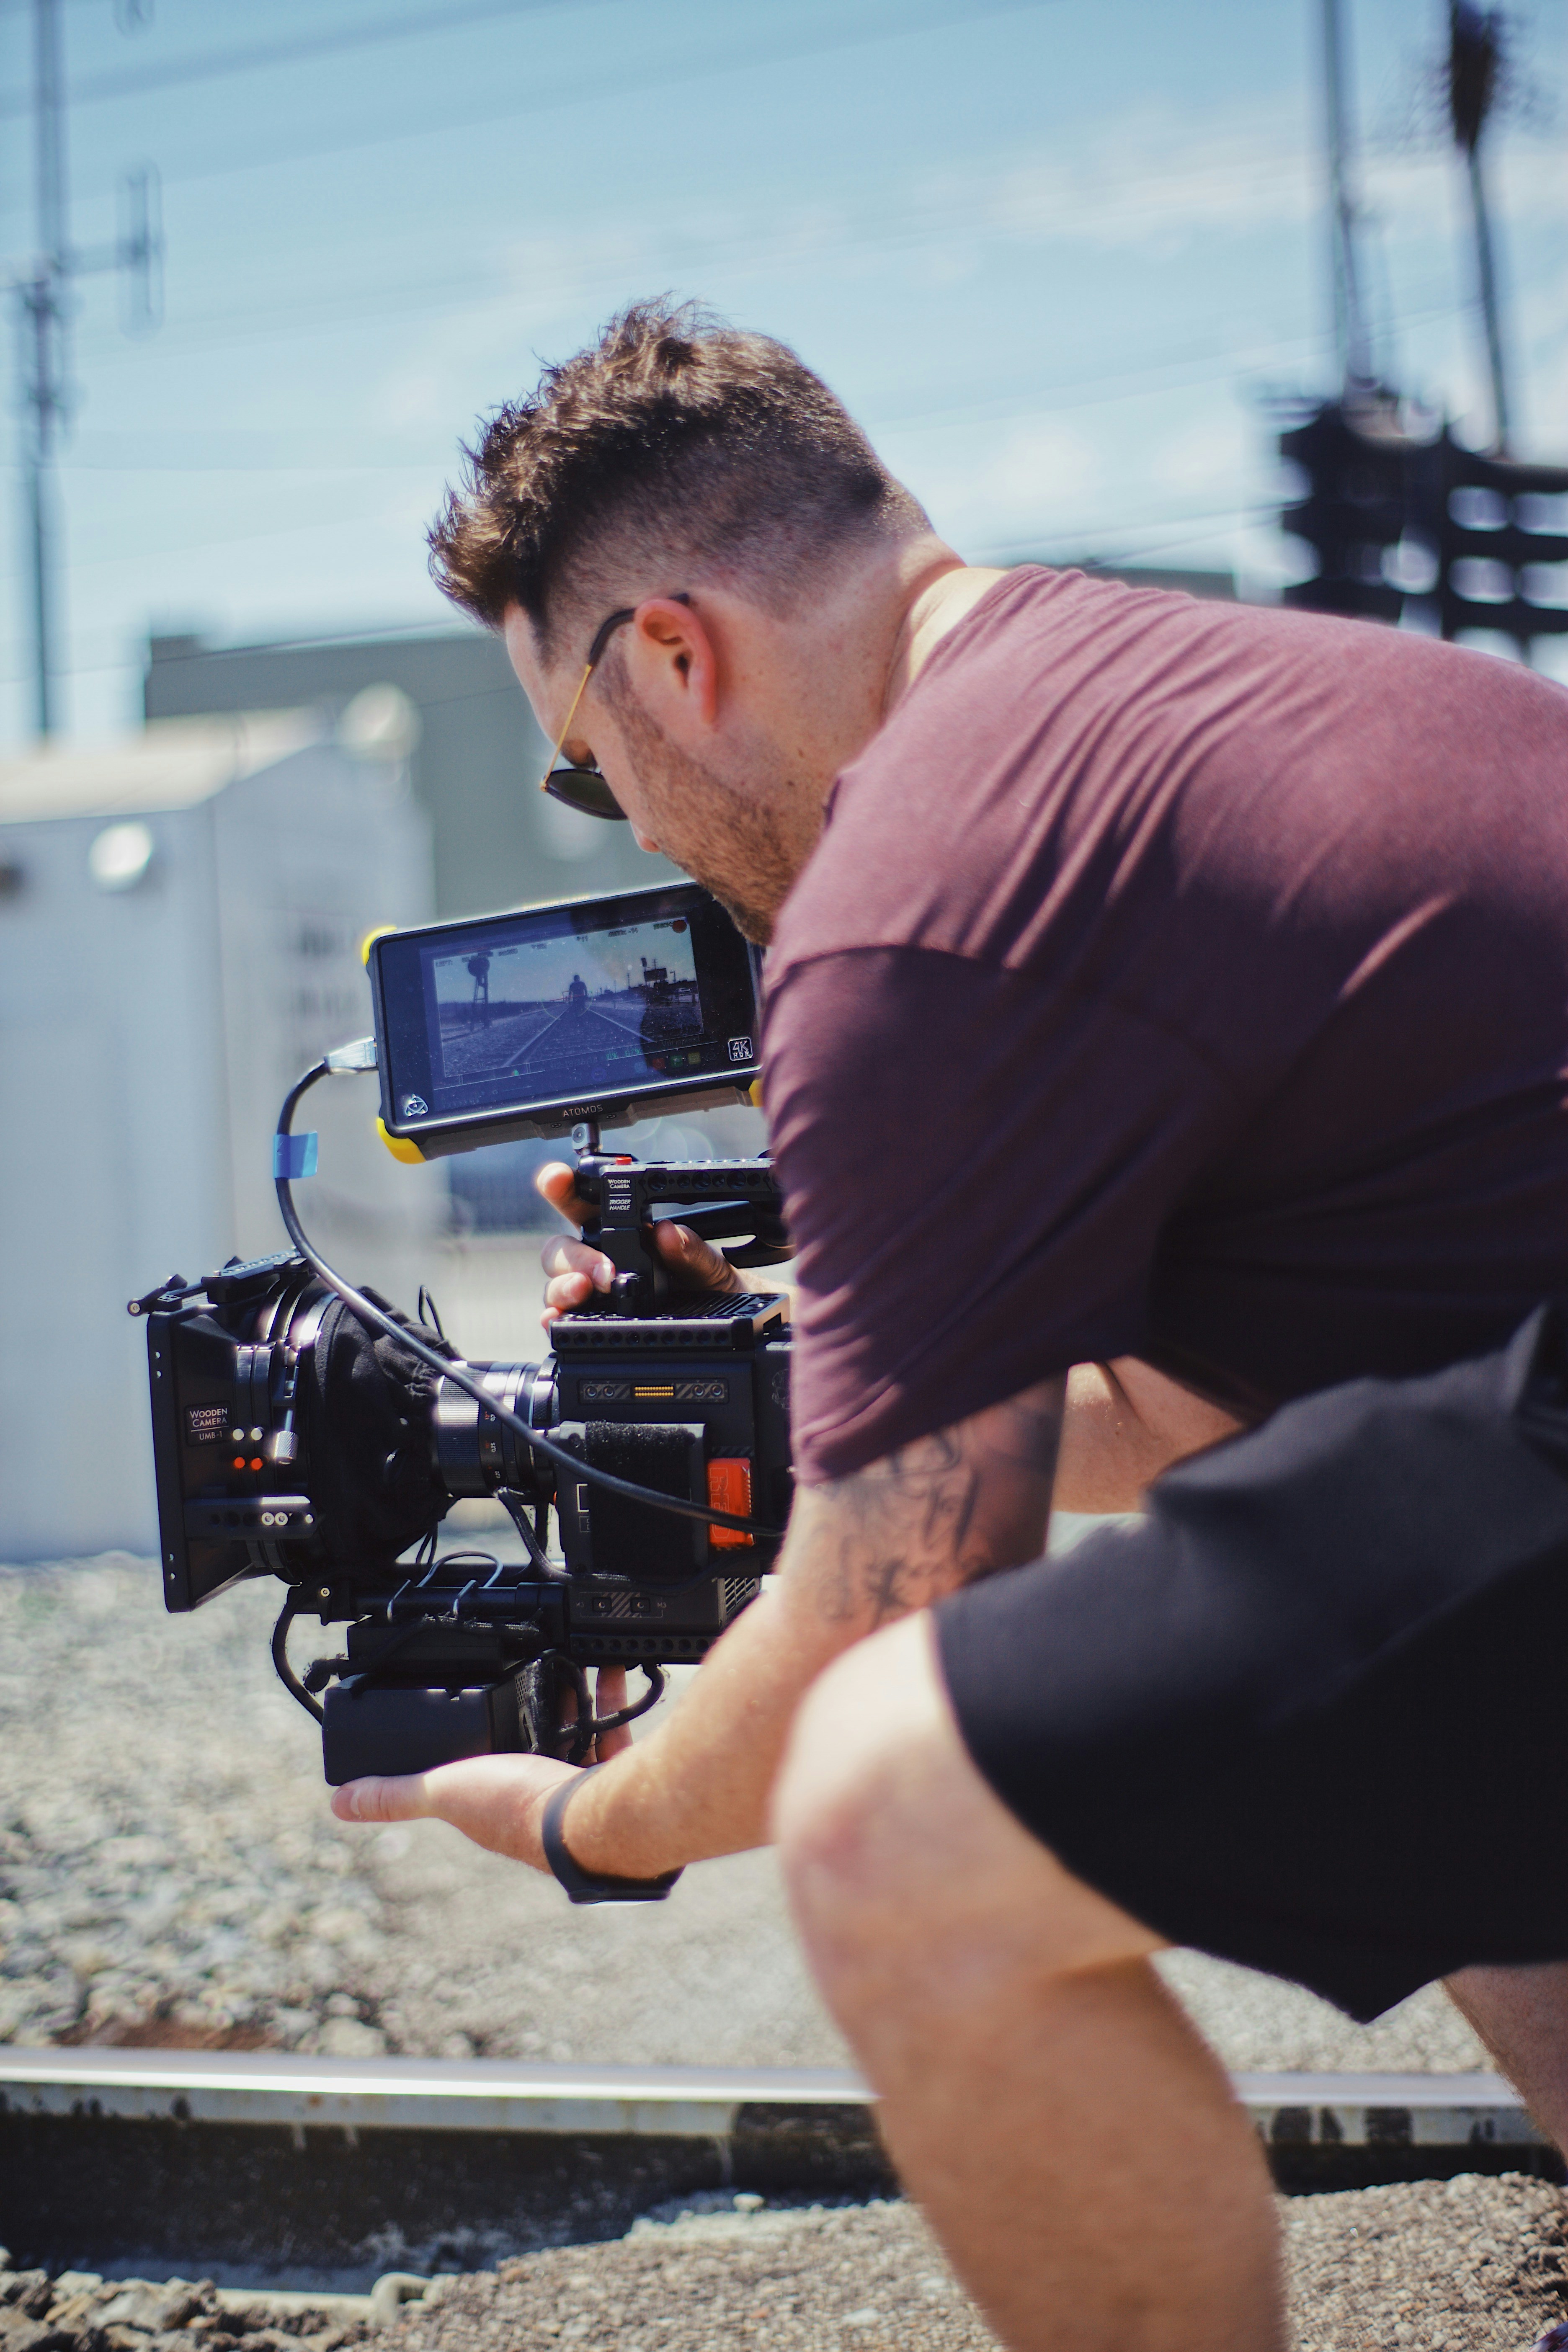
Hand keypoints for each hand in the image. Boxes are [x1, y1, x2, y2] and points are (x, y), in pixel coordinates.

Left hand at [329, 1666, 633, 1871]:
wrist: (597, 1814)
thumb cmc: (521, 1807)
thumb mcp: (441, 1791)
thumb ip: (396, 1795)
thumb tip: (341, 1803)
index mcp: (490, 1804)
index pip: (469, 1770)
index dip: (467, 1743)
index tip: (464, 1701)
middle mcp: (533, 1796)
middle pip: (523, 1746)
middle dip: (523, 1710)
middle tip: (519, 1668)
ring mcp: (573, 1783)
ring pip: (569, 1733)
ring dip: (567, 1698)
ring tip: (561, 1659)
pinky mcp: (609, 1770)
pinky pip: (610, 1726)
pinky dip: (608, 1696)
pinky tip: (607, 1667)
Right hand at [535, 1160, 744, 1329]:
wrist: (730, 1330)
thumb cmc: (714, 1290)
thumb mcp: (711, 1266)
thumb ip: (692, 1250)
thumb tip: (666, 1232)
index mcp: (624, 1232)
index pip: (583, 1201)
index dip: (563, 1185)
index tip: (557, 1177)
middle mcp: (599, 1260)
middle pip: (561, 1247)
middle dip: (573, 1253)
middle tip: (604, 1270)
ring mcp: (591, 1294)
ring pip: (556, 1282)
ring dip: (564, 1284)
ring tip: (586, 1290)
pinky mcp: (590, 1324)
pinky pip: (559, 1319)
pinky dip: (554, 1317)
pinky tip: (556, 1318)